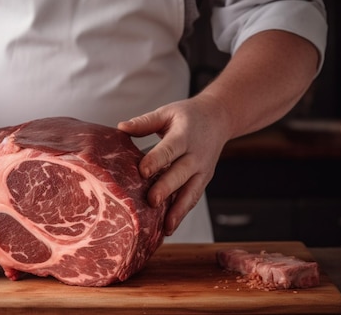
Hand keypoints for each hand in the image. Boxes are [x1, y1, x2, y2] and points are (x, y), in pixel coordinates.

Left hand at [117, 94, 230, 235]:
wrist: (219, 119)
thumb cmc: (187, 116)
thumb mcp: (167, 113)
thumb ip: (145, 122)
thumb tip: (121, 128)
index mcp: (184, 135)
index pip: (170, 149)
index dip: (157, 160)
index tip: (142, 171)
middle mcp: (196, 155)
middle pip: (181, 174)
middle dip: (167, 188)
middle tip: (152, 201)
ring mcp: (202, 170)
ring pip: (190, 192)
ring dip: (178, 210)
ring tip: (165, 227)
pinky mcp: (203, 181)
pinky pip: (192, 199)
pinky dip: (182, 213)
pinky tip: (169, 227)